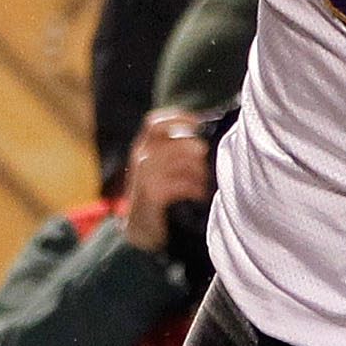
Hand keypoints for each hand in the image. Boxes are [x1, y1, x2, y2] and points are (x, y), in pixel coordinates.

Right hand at [120, 110, 212, 254]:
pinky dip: (193, 187)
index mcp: (143, 147)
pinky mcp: (150, 194)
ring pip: (177, 162)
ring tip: (206, 181)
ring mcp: (144, 176)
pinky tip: (200, 194)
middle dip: (194, 149)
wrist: (140, 227)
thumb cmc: (158, 193)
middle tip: (206, 158)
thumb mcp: (162, 168)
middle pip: (172, 142)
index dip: (176, 118)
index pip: (155, 123)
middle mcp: (141, 158)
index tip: (196, 122)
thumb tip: (206, 141)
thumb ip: (177, 152)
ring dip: (197, 170)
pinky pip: (177, 184)